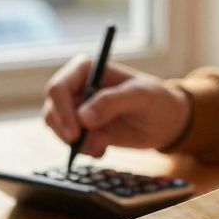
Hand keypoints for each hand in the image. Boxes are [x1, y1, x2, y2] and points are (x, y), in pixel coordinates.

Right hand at [42, 55, 190, 156]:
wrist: (166, 121)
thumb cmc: (156, 99)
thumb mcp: (140, 96)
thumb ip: (112, 102)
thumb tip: (83, 118)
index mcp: (86, 69)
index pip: (58, 88)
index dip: (61, 111)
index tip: (75, 133)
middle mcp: (77, 88)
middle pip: (52, 110)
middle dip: (64, 131)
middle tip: (83, 146)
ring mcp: (78, 109)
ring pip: (58, 128)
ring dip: (76, 142)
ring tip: (101, 146)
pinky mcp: (84, 129)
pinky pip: (71, 142)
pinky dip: (84, 149)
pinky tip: (103, 149)